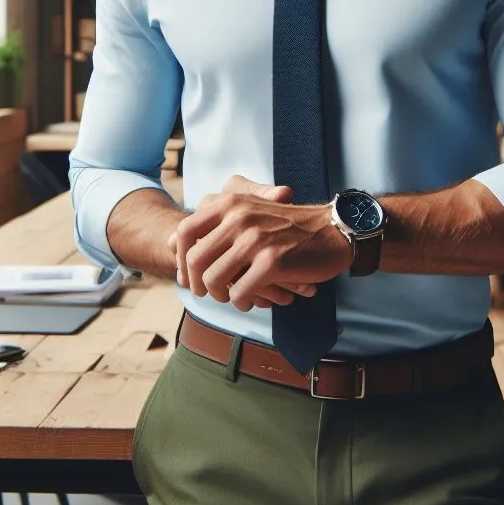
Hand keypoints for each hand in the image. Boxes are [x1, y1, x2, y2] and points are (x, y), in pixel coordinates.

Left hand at [171, 175, 352, 312]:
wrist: (333, 229)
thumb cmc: (289, 224)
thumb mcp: (249, 208)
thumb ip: (213, 219)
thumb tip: (171, 240)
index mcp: (230, 202)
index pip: (184, 232)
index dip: (181, 259)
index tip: (187, 275)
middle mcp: (239, 217)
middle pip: (195, 260)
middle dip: (197, 283)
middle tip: (208, 293)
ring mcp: (255, 239)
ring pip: (215, 281)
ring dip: (221, 296)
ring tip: (233, 296)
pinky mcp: (272, 261)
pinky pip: (241, 293)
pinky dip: (242, 302)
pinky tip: (251, 300)